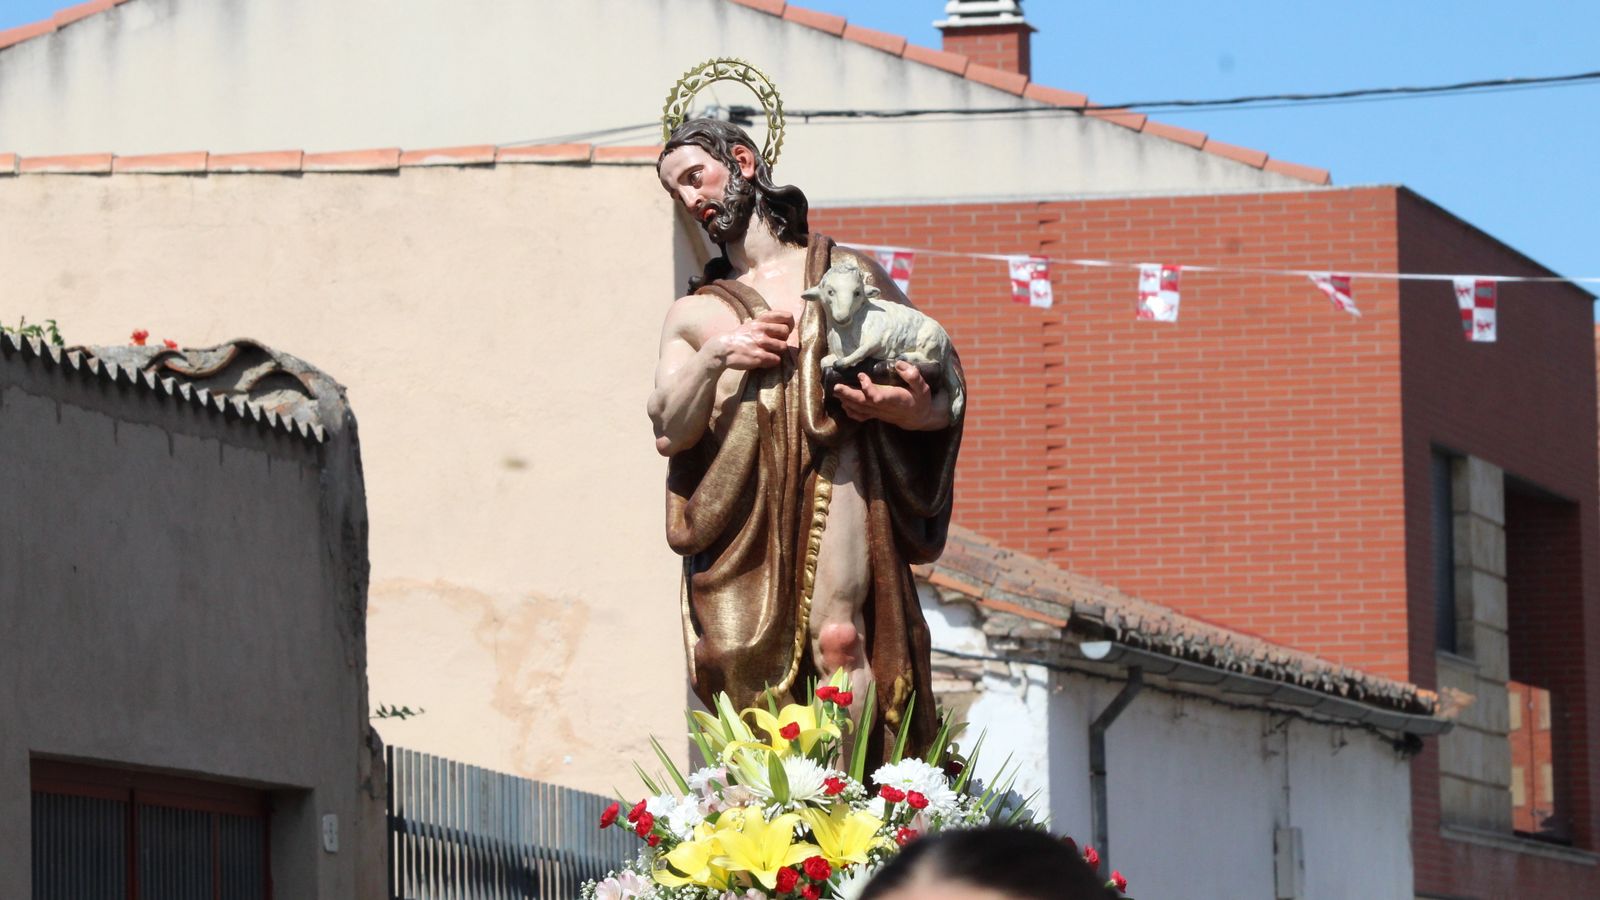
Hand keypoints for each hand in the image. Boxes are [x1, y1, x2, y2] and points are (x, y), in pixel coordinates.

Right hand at [711, 310, 793, 370]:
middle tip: (775, 343)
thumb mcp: (751, 324)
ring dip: (778, 351)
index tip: (786, 330)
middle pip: (786, 332)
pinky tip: (765, 361)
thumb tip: (786, 326)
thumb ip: (766, 323)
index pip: (785, 316)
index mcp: (760, 320)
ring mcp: (760, 343)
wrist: (722, 349)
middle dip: (783, 339)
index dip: (790, 324)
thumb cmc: (739, 338)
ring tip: (769, 353)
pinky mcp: (759, 357)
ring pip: (783, 347)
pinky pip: (776, 360)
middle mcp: (761, 329)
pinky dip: (772, 362)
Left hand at [832, 361, 947, 429]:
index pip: (878, 397)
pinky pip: (861, 416)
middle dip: (849, 395)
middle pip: (864, 403)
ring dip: (846, 400)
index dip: (868, 389)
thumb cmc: (920, 400)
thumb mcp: (923, 387)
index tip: (861, 375)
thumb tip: (898, 364)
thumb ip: (913, 376)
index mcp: (895, 399)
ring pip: (860, 408)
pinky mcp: (875, 415)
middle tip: (837, 386)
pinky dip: (851, 411)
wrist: (918, 418)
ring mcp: (878, 413)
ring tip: (836, 390)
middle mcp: (884, 407)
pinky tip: (843, 404)